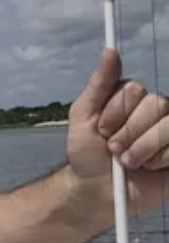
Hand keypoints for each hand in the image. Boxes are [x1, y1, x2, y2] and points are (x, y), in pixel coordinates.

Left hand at [66, 47, 168, 217]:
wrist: (97, 191)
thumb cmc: (86, 153)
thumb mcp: (83, 115)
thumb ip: (99, 84)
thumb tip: (110, 51)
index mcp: (130, 98)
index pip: (135, 89)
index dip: (116, 111)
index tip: (101, 129)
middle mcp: (154, 111)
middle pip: (156, 104)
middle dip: (129, 131)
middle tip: (113, 149)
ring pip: (168, 125)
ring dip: (142, 148)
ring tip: (127, 161)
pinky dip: (158, 159)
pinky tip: (147, 167)